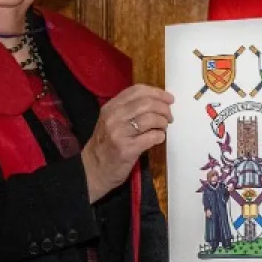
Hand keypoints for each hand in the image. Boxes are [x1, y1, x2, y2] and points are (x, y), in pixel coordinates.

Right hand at [83, 84, 173, 201]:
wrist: (93, 170)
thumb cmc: (105, 145)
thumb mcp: (110, 121)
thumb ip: (128, 110)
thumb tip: (157, 102)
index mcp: (110, 107)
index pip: (137, 91)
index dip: (157, 92)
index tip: (169, 99)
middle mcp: (113, 118)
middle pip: (146, 103)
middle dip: (164, 108)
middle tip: (169, 116)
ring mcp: (119, 133)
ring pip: (150, 119)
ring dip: (163, 122)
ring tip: (163, 127)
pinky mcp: (127, 149)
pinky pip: (151, 137)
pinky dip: (159, 136)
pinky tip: (159, 138)